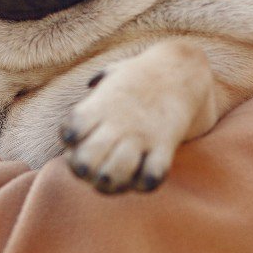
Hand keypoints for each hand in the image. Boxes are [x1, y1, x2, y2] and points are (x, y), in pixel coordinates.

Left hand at [60, 39, 218, 193]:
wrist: (182, 68)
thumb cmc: (143, 75)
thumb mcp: (116, 73)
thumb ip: (99, 83)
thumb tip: (92, 83)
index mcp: (99, 106)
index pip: (70, 133)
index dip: (70, 143)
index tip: (80, 140)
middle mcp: (116, 122)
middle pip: (85, 164)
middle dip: (85, 173)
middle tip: (95, 167)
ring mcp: (141, 135)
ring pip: (115, 175)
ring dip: (112, 183)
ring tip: (118, 175)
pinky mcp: (165, 144)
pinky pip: (151, 176)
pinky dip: (144, 183)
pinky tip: (144, 172)